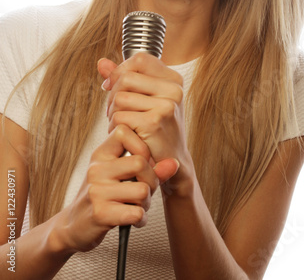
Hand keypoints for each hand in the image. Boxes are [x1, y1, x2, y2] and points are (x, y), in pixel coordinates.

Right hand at [58, 116, 178, 252]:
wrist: (75, 225)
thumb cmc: (104, 195)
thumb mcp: (122, 175)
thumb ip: (149, 167)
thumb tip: (174, 163)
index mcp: (101, 153)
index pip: (125, 131)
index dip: (142, 147)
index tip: (143, 163)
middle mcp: (97, 168)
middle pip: (141, 162)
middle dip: (151, 180)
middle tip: (145, 191)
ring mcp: (97, 190)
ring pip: (142, 190)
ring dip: (146, 202)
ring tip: (137, 206)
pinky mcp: (100, 213)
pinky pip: (136, 212)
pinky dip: (140, 219)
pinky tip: (133, 219)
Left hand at [98, 54, 193, 188]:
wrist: (171, 165)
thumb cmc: (156, 129)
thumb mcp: (143, 99)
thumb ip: (122, 78)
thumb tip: (101, 62)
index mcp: (174, 79)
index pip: (139, 59)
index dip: (121, 71)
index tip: (114, 87)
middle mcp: (174, 89)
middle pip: (126, 78)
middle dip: (113, 96)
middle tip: (117, 113)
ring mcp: (166, 105)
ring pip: (120, 98)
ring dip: (114, 114)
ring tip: (124, 126)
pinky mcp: (154, 122)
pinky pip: (120, 117)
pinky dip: (116, 128)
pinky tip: (127, 136)